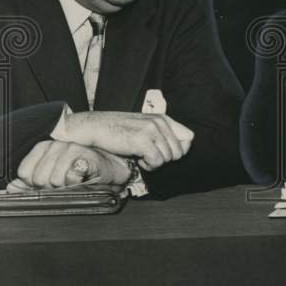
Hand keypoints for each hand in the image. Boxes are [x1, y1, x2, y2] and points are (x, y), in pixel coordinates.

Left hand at [17, 140, 131, 188]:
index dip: (33, 185)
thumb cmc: (87, 175)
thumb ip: (31, 184)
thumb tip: (11, 188)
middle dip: (50, 188)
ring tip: (77, 182)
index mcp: (46, 147)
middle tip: (66, 185)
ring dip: (65, 188)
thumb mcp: (55, 181)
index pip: (24, 172)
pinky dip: (76, 184)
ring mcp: (71, 148)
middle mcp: (57, 144)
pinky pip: (70, 177)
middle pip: (38, 178)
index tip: (49, 185)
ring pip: (53, 179)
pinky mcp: (85, 155)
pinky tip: (84, 180)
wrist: (116, 170)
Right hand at [55, 111, 193, 170]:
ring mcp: (151, 130)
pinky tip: (138, 159)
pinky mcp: (142, 140)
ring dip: (154, 163)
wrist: (96, 127)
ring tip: (141, 156)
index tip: (165, 154)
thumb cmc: (119, 131)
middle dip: (164, 160)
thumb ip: (162, 135)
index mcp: (163, 119)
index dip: (180, 150)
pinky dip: (148, 166)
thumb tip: (181, 151)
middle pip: (179, 152)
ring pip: (168, 159)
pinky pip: (157, 162)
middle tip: (148, 156)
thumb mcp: (145, 128)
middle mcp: (160, 122)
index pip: (189, 137)